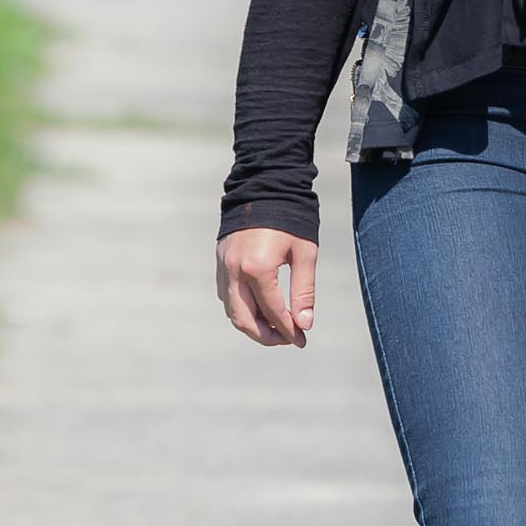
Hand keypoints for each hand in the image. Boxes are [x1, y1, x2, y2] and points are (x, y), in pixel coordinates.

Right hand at [217, 229, 316, 347]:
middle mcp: (234, 270)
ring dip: (251, 324)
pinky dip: (240, 308)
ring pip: (231, 309)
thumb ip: (303, 290)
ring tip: (275, 328)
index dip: (289, 330)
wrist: (266, 185)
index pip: (273, 312)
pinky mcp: (220, 260)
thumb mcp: (305, 253)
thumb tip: (304, 324)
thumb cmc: (292, 218)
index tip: (302, 340)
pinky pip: (225, 294)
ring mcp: (223, 266)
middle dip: (266, 336)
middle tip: (287, 340)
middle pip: (244, 319)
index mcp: (258, 268)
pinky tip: (259, 308)